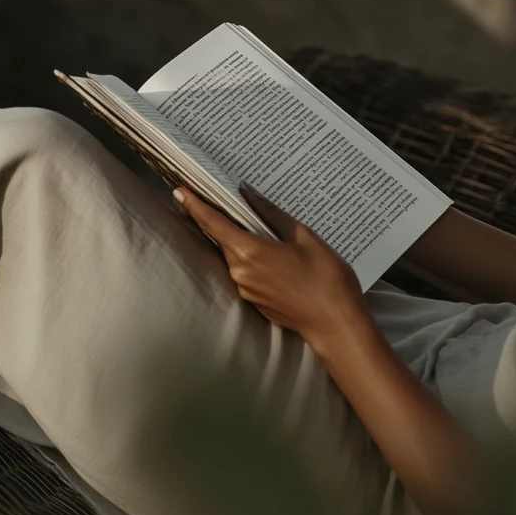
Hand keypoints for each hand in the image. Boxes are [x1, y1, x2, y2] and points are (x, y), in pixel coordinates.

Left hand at [174, 184, 368, 350]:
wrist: (336, 323)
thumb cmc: (327, 279)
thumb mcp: (304, 237)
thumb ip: (271, 214)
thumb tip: (249, 194)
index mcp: (251, 252)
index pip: (212, 223)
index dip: (193, 205)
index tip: (179, 191)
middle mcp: (241, 272)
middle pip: (220, 239)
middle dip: (218, 221)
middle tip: (221, 200)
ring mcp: (246, 289)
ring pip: (232, 256)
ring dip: (237, 241)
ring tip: (255, 227)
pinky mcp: (253, 301)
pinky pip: (243, 273)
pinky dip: (248, 259)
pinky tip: (268, 254)